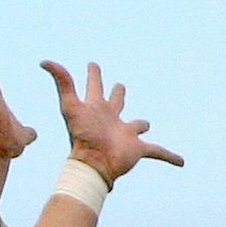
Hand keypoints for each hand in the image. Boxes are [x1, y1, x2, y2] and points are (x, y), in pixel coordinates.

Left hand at [40, 60, 183, 185]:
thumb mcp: (70, 106)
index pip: (95, 85)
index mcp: (97, 107)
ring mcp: (126, 134)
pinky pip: (157, 152)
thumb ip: (61, 82)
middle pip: (117, 101)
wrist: (94, 164)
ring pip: (137, 125)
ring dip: (141, 125)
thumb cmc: (81, 136)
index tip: (93, 65)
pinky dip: (169, 157)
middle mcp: (112, 119)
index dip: (94, 74)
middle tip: (120, 88)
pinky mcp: (138, 149)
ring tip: (145, 125)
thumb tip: (44, 61)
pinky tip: (181, 162)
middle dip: (119, 94)